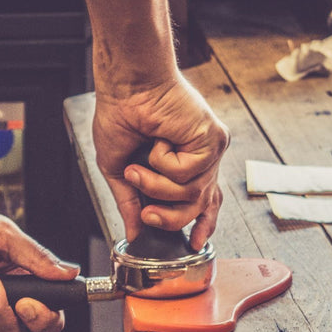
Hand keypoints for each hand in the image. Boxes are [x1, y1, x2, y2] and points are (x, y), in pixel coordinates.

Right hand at [93, 75, 229, 251]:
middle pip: (197, 207)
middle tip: (146, 214)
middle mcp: (201, 160)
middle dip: (169, 218)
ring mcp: (209, 151)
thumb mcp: (118, 170)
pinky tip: (159, 141)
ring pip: (192, 194)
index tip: (196, 244)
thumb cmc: (121, 117)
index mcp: (185, 166)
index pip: (204, 202)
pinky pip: (190, 172)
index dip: (203, 224)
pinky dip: (165, 162)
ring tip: (138, 167)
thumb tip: (134, 232)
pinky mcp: (212, 140)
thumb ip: (129, 203)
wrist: (127, 87)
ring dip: (157, 186)